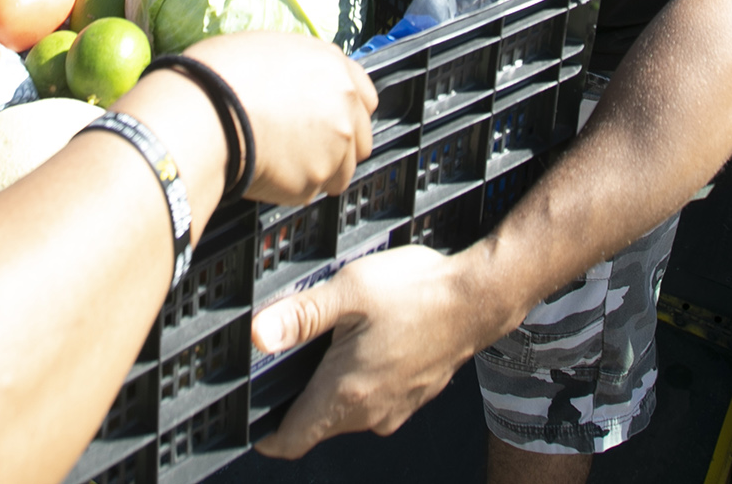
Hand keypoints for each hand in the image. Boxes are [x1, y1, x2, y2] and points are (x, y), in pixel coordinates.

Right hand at [178, 32, 375, 203]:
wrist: (205, 114)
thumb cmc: (221, 75)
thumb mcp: (269, 48)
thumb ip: (301, 68)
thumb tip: (297, 82)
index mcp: (334, 69)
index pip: (365, 97)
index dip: (347, 110)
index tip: (332, 120)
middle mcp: (344, 107)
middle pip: (360, 140)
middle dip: (339, 147)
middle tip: (306, 148)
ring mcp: (333, 148)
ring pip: (339, 172)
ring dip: (318, 171)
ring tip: (282, 163)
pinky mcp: (312, 183)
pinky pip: (308, 191)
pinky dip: (291, 187)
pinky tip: (266, 171)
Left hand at [247, 244, 505, 456]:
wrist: (479, 298)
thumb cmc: (416, 292)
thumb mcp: (349, 290)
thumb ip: (300, 315)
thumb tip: (256, 335)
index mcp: (345, 393)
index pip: (292, 440)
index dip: (267, 435)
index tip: (252, 419)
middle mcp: (369, 413)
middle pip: (317, 425)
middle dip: (298, 401)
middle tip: (285, 363)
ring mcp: (395, 409)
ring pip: (347, 414)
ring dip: (333, 389)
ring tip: (328, 346)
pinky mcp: (413, 398)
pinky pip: (374, 401)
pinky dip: (362, 382)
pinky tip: (366, 345)